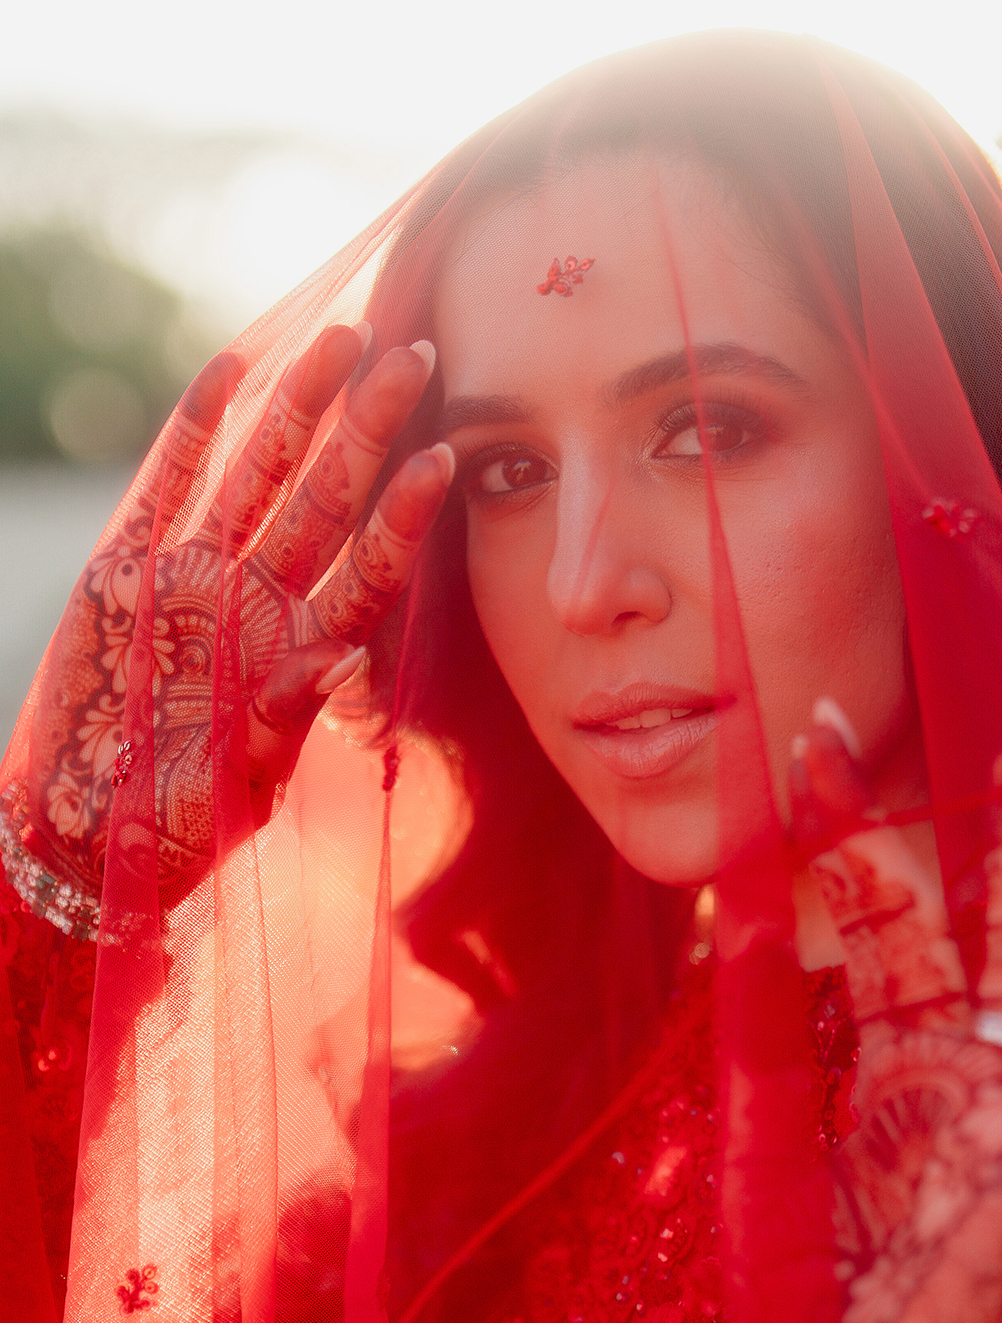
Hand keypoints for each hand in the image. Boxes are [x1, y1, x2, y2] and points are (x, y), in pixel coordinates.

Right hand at [25, 325, 451, 891]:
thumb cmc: (172, 825)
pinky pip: (170, 480)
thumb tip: (349, 654)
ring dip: (302, 407)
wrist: (78, 830)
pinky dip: (197, 426)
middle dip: (370, 428)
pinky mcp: (129, 565)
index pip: (368, 570)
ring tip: (345, 337)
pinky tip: (234, 368)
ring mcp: (196, 576)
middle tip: (416, 353)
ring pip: (261, 472)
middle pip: (328, 500)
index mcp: (301, 653)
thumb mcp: (241, 777)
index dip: (406, 515)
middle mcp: (260, 603)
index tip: (448, 458)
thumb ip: (289, 711)